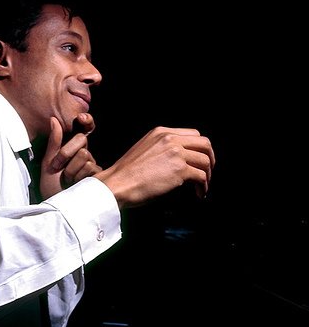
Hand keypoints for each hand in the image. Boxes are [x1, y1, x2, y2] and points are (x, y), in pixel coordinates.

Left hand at [39, 113, 101, 198]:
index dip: (87, 121)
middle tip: (58, 168)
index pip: (83, 130)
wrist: (56, 206)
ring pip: (85, 155)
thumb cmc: (50, 186)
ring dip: (71, 170)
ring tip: (67, 181)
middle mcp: (84, 155)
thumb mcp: (48, 162)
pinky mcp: (98, 177)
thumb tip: (54, 119)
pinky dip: (78, 177)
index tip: (81, 117)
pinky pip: (90, 167)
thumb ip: (54, 142)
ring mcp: (92, 166)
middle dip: (65, 155)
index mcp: (73, 149)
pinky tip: (76, 185)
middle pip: (81, 141)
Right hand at [95, 127, 215, 208]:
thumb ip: (160, 148)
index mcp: (161, 132)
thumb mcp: (143, 149)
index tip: (200, 160)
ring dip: (208, 175)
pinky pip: (201, 176)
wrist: (117, 184)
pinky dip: (203, 186)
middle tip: (208, 172)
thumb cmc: (126, 173)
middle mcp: (170, 139)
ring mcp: (176, 153)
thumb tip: (175, 160)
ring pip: (205, 160)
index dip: (199, 148)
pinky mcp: (179, 170)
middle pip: (204, 143)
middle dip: (210, 159)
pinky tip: (198, 194)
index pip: (193, 134)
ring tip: (203, 186)